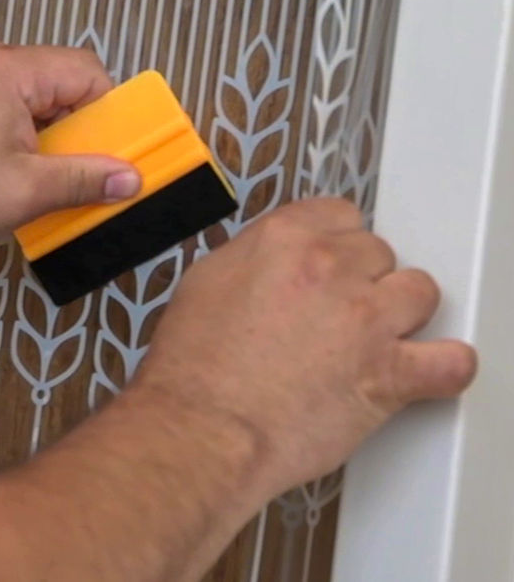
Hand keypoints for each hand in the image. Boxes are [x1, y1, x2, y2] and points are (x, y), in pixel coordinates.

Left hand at [0, 35, 140, 248]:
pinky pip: (7, 95)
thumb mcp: (24, 193)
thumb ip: (83, 180)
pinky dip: (20, 125)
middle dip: (74, 125)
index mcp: (6, 69)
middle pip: (59, 78)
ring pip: (34, 89)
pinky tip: (9, 161)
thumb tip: (131, 179)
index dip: (105, 112)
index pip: (84, 71)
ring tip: (35, 170)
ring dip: (47, 128)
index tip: (105, 151)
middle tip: (70, 168)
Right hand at [134, 198, 476, 494]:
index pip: (341, 214)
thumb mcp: (204, 282)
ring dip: (401, 313)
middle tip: (339, 310)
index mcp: (283, 239)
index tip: (335, 261)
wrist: (201, 428)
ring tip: (377, 337)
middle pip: (379, 253)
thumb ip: (251, 258)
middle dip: (362, 280)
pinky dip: (442, 367)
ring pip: (419, 292)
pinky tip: (422, 370)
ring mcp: (364, 318)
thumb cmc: (192, 369)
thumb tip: (270, 259)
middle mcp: (328, 267)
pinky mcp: (388, 374)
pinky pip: (449, 362)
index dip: (338, 242)